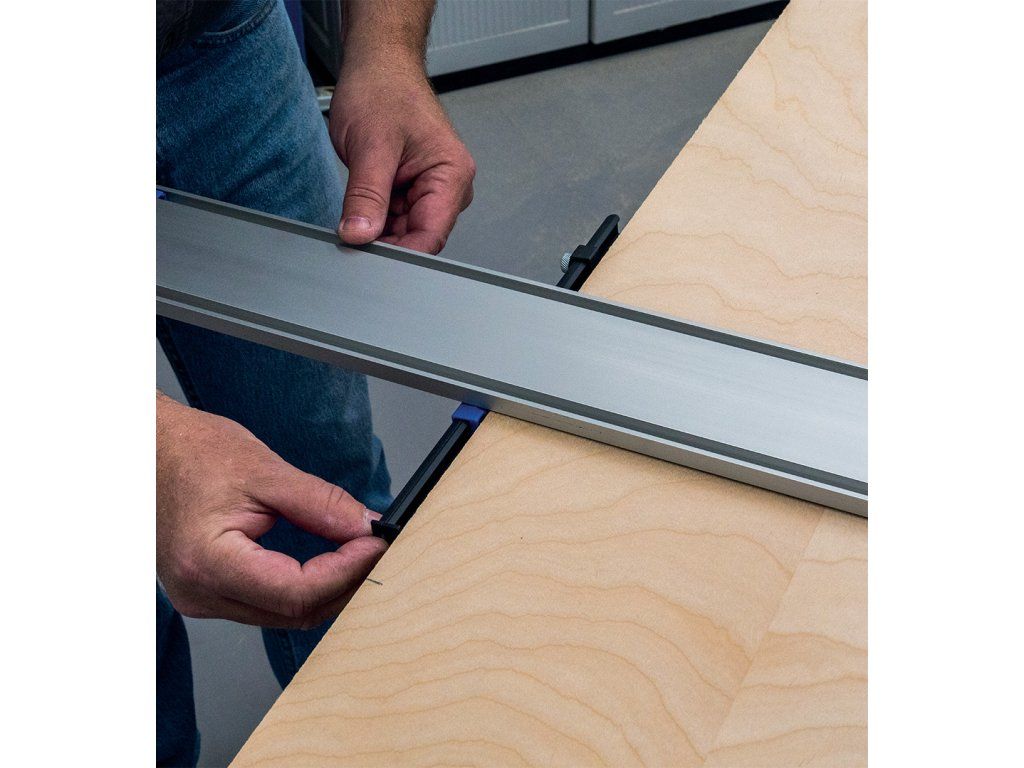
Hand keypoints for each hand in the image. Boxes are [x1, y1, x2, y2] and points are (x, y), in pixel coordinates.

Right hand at [156, 393, 386, 628]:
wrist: (148, 450)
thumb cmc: (192, 453)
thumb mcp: (264, 471)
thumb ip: (320, 503)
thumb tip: (364, 526)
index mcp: (208, 562)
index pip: (296, 590)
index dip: (346, 571)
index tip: (374, 543)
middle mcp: (200, 593)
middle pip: (294, 611)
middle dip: (344, 582)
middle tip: (375, 547)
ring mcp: (202, 598)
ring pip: (284, 615)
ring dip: (327, 589)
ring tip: (356, 552)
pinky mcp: (209, 594)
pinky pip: (268, 605)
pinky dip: (303, 587)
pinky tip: (325, 563)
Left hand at [329, 61, 474, 253]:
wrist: (377, 65)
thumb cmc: (384, 89)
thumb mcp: (371, 146)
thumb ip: (366, 196)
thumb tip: (359, 234)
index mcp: (452, 176)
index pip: (430, 236)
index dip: (400, 253)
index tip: (368, 259)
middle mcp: (447, 187)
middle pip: (418, 239)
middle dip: (385, 242)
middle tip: (351, 237)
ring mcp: (429, 190)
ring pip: (401, 233)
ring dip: (376, 230)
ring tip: (353, 212)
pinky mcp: (410, 190)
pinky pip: (391, 220)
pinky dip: (372, 219)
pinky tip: (358, 208)